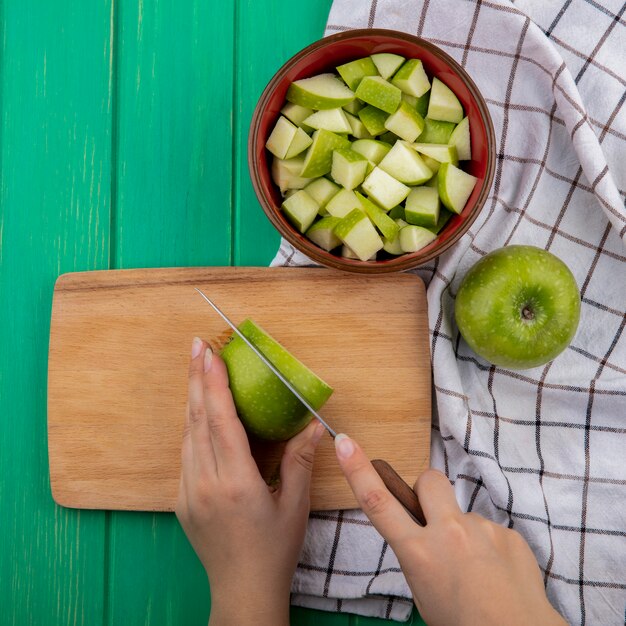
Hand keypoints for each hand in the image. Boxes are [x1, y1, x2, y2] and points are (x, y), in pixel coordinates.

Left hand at [176, 337, 324, 625]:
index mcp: (235, 483)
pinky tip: (198, 411)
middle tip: (196, 345)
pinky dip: (192, 426)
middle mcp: (205, 484)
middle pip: (196, 420)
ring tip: (197, 369)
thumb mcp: (295, 506)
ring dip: (192, 399)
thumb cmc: (274, 549)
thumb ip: (301, 461)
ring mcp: (188, 492)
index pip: (221, 422)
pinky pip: (185, 454)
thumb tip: (313, 424)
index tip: (210, 354)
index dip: (214, 384)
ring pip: (187, 435)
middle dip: (196, 379)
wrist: (242, 591)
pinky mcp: (181, 500)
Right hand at [334, 434, 566, 625]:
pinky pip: (490, 533)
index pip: (378, 503)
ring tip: (477, 572)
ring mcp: (481, 529)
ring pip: (463, 516)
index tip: (344, 442)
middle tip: (434, 518)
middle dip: (426, 490)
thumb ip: (418, 556)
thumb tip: (425, 536)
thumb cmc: (462, 624)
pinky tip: (497, 576)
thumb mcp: (422, 593)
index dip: (357, 470)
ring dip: (464, 535)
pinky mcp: (508, 533)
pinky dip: (490, 550)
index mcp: (418, 552)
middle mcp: (448, 532)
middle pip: (428, 480)